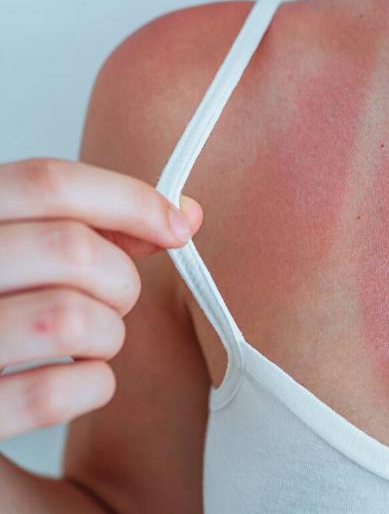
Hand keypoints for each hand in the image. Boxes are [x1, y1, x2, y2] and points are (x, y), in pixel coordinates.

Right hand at [0, 157, 201, 439]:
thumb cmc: (4, 322)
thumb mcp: (26, 261)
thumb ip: (92, 231)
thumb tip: (184, 215)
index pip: (47, 182)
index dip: (131, 200)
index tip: (179, 227)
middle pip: (71, 249)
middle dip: (122, 281)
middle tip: (114, 303)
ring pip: (71, 319)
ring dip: (107, 335)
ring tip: (89, 344)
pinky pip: (54, 394)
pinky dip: (92, 388)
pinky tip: (77, 386)